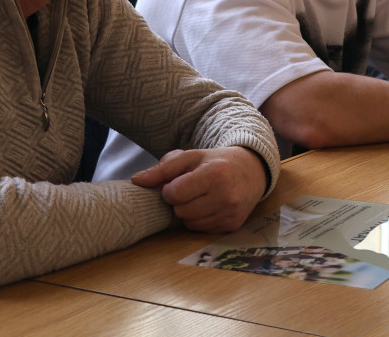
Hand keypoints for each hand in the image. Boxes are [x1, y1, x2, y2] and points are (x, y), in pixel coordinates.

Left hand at [131, 146, 265, 232]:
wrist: (252, 170)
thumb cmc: (216, 162)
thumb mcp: (191, 157)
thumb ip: (162, 169)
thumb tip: (136, 181)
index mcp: (214, 175)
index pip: (174, 193)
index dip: (171, 189)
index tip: (179, 182)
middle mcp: (225, 196)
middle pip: (180, 211)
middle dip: (179, 202)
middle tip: (190, 190)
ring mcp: (230, 213)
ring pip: (190, 224)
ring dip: (188, 213)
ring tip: (200, 197)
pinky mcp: (233, 225)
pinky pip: (202, 231)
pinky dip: (200, 220)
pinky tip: (209, 206)